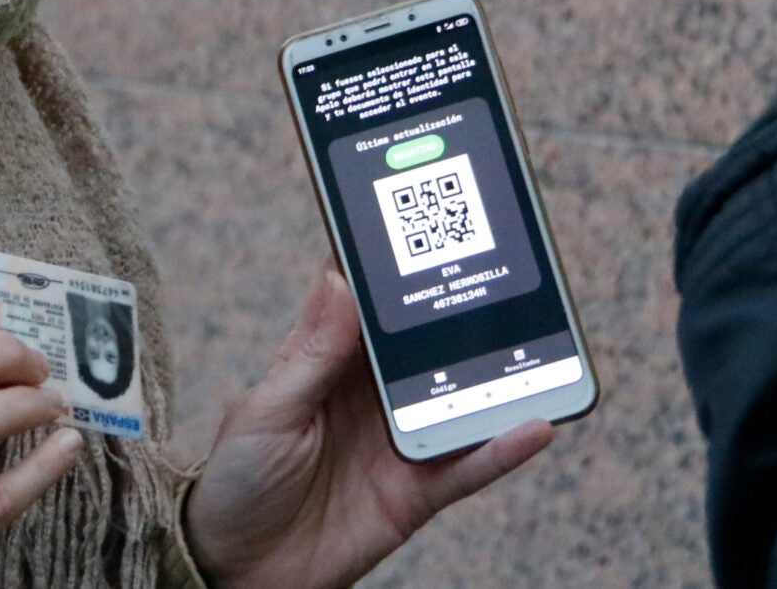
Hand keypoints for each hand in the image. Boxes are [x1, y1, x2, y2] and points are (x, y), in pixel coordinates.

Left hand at [185, 267, 549, 588]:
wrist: (240, 572)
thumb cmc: (237, 483)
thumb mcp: (265, 411)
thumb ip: (311, 353)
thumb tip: (340, 280)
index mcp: (329, 363)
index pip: (369, 304)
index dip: (394, 267)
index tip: (425, 222)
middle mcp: (372, 395)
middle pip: (426, 345)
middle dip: (461, 312)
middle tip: (500, 270)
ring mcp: (399, 441)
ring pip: (459, 399)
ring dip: (497, 375)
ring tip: (539, 343)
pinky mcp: (417, 491)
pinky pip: (468, 466)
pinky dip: (502, 448)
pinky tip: (534, 423)